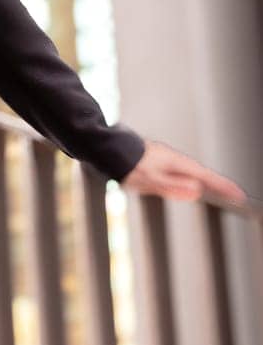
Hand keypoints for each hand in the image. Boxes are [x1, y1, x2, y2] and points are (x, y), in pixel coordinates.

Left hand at [119, 137, 249, 207]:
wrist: (105, 149)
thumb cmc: (126, 165)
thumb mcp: (149, 180)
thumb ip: (172, 186)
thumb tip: (196, 191)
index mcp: (175, 163)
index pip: (206, 177)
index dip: (223, 187)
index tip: (238, 196)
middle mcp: (173, 159)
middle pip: (202, 173)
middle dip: (219, 184)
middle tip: (234, 195)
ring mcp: (165, 159)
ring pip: (190, 171)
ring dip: (206, 181)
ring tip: (218, 191)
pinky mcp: (157, 160)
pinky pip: (180, 171)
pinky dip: (190, 178)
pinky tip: (188, 183)